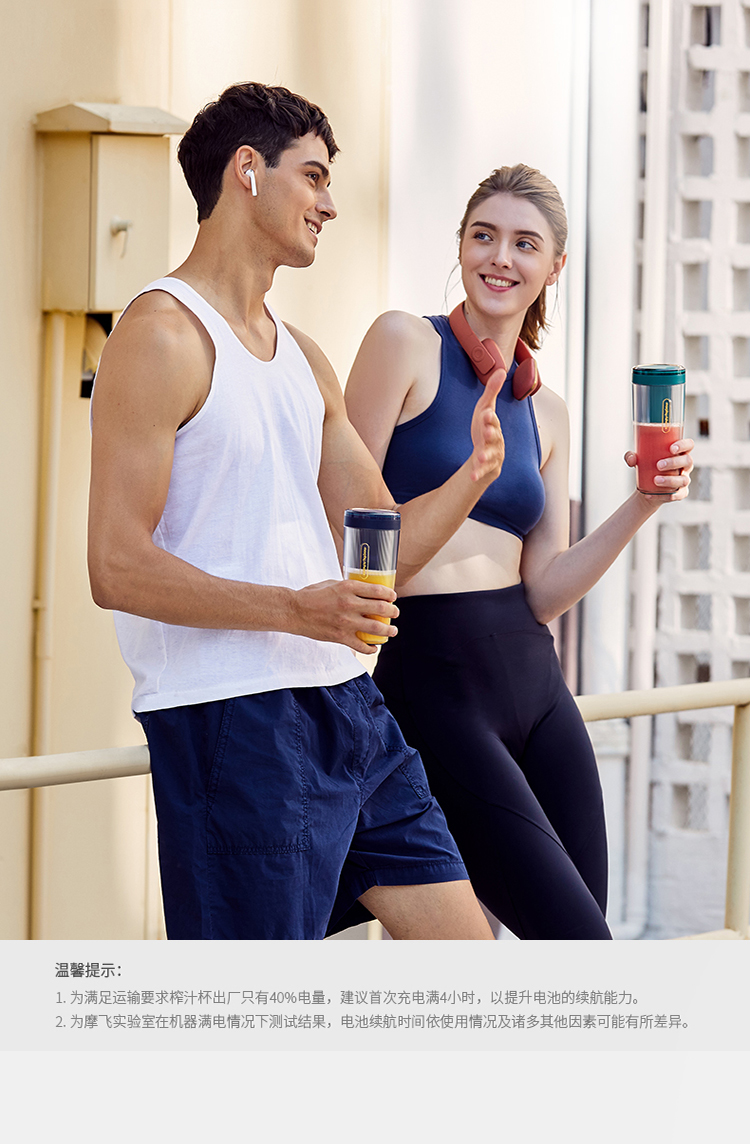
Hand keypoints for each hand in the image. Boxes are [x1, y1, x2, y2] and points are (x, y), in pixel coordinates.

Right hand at [291, 578, 398, 654]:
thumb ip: (348, 587)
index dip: (390, 594)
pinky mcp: (341, 637)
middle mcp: (349, 604)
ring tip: (392, 630)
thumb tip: (363, 590)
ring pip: (377, 628)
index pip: (377, 591)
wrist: (294, 611)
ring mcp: (346, 622)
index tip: (393, 597)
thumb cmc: (310, 595)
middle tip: (395, 613)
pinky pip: (362, 646)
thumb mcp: (331, 583)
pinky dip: (371, 648)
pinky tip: (374, 646)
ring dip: (389, 630)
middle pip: (381, 608)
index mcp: (348, 587)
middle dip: (393, 611)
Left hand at [469, 368, 504, 483]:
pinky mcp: (487, 467)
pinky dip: (478, 474)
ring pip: (490, 454)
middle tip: (486, 432)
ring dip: (486, 455)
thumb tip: (501, 369)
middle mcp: (495, 439)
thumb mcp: (485, 409)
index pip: (492, 420)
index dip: (490, 417)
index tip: (486, 413)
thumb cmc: (485, 428)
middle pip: (494, 436)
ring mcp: (492, 454)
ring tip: (480, 457)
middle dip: (491, 434)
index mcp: (492, 425)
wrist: (487, 454)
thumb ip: (492, 391)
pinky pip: (483, 471)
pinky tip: (472, 477)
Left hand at [625, 437, 694, 501]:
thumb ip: (631, 456)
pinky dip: (665, 496)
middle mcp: (685, 466)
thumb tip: (632, 459)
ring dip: (670, 480)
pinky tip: (652, 495)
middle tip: (658, 465)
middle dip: (674, 462)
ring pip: (683, 480)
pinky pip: (678, 495)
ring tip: (655, 480)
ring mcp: (684, 479)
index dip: (684, 445)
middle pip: (688, 461)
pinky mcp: (681, 493)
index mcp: (679, 453)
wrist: (646, 487)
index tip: (671, 448)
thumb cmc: (647, 467)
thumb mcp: (638, 460)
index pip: (689, 445)